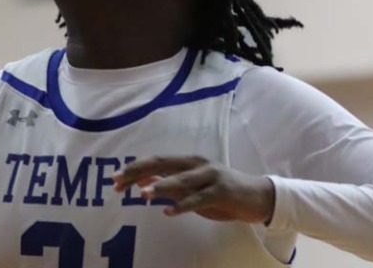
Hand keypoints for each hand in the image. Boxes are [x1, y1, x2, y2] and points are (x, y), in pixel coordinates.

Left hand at [113, 155, 274, 223]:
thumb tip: (142, 182)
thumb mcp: (193, 187)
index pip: (156, 161)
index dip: (135, 169)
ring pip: (181, 180)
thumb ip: (170, 184)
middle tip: (118, 182)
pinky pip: (199, 198)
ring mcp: (210, 176)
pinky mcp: (222, 191)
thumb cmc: (221, 192)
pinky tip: (168, 212)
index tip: (115, 179)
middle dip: (138, 173)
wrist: (257, 196)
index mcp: (188, 161)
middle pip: (162, 164)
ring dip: (160, 187)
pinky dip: (183, 205)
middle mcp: (197, 164)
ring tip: (142, 194)